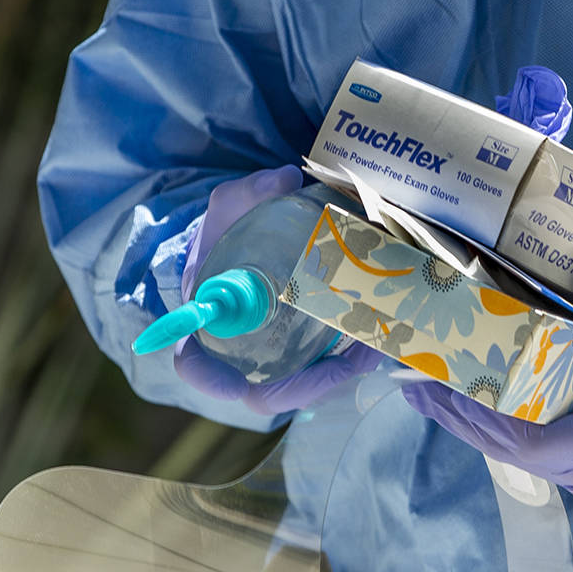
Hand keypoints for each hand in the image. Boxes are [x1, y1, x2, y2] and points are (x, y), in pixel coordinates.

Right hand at [174, 166, 379, 413]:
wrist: (245, 240)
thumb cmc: (230, 229)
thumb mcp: (232, 204)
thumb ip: (250, 191)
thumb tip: (285, 180)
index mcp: (207, 319)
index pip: (194, 362)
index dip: (209, 380)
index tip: (234, 387)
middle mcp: (237, 348)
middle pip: (263, 392)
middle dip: (305, 385)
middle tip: (343, 364)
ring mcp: (271, 355)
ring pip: (301, 386)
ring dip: (339, 375)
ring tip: (373, 349)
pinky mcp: (301, 353)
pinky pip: (324, 370)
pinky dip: (352, 361)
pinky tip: (378, 338)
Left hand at [402, 264, 572, 506]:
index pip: (523, 440)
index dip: (475, 416)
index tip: (438, 389)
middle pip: (509, 449)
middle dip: (459, 418)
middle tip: (415, 385)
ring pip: (520, 454)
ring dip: (478, 423)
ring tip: (436, 392)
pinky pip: (540, 451)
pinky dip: (508, 426)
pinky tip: (484, 403)